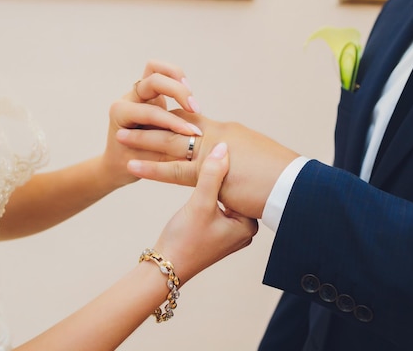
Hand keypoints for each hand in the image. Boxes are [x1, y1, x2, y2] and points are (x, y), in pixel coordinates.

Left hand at [104, 61, 202, 187]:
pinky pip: (163, 75)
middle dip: (177, 92)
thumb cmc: (128, 165)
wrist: (118, 163)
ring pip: (155, 68)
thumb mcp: (145, 162)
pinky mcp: (150, 93)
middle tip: (195, 110)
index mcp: (120, 113)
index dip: (173, 122)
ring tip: (192, 97)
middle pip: (152, 79)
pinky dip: (177, 80)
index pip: (150, 111)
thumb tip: (191, 147)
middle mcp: (128, 99)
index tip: (192, 133)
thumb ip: (164, 151)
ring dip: (177, 78)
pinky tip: (189, 98)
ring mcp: (138, 93)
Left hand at [117, 110, 299, 218]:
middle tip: (130, 117)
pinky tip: (131, 165)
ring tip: (120, 136)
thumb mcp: (259, 164)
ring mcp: (215, 154)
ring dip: (144, 140)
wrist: (296, 190)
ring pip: (171, 145)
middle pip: (179, 126)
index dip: (175, 118)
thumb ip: (240, 159)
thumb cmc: (284, 181)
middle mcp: (221, 137)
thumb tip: (234, 159)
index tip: (156, 114)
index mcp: (231, 134)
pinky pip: (174, 171)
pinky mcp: (210, 175)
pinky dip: (151, 167)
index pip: (196, 122)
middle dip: (152, 122)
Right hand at [154, 143, 257, 283]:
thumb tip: (223, 148)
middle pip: (235, 192)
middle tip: (216, 148)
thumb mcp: (199, 204)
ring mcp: (230, 232)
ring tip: (206, 160)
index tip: (225, 144)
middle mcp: (244, 230)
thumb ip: (212, 175)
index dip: (234, 165)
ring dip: (214, 181)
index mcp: (248, 225)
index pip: (245, 187)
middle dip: (225, 173)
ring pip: (224, 196)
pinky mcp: (216, 231)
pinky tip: (199, 179)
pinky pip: (216, 204)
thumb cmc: (183, 240)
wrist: (164, 267)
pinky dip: (209, 192)